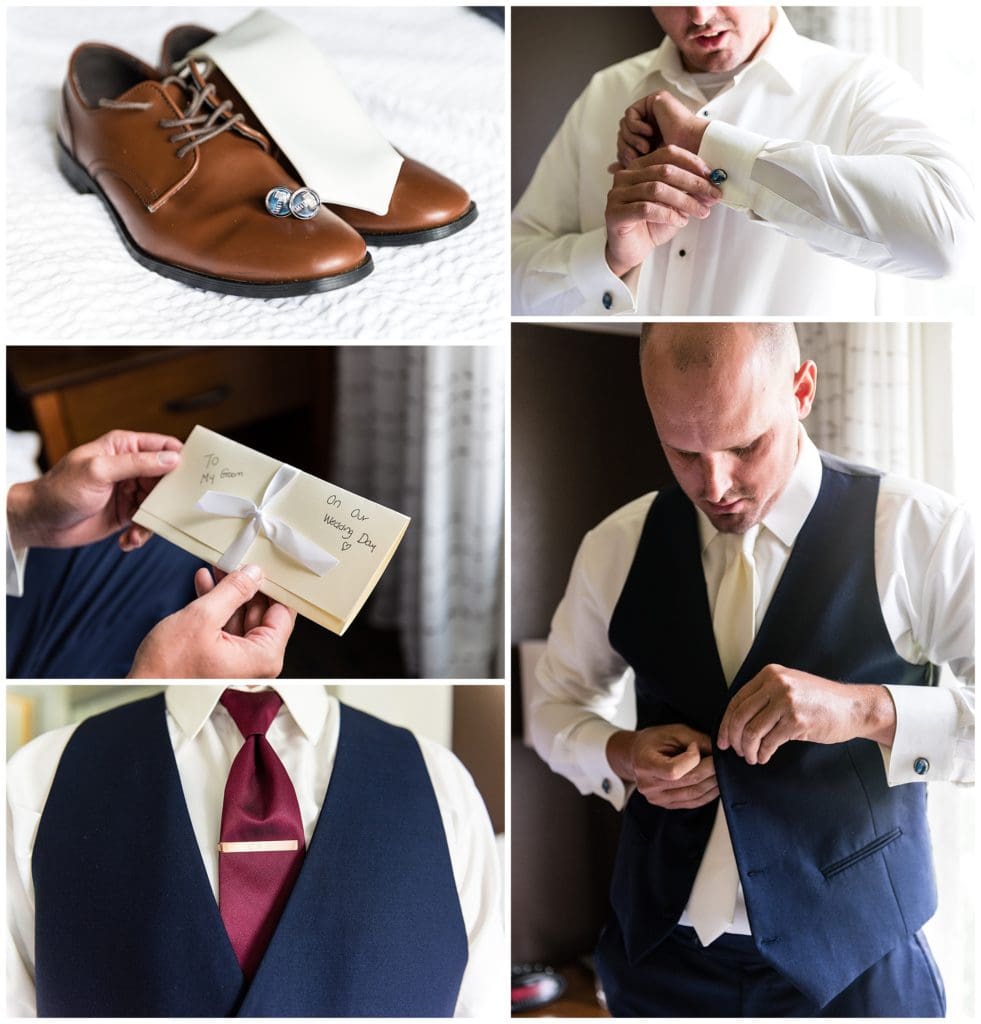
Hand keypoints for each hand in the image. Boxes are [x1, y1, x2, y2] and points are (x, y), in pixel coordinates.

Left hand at [6, 430, 181, 551]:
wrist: (40, 522)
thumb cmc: (61, 489)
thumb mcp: (99, 471)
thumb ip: (137, 464)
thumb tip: (173, 458)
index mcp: (125, 447)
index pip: (164, 446)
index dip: (183, 458)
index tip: (197, 474)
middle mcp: (131, 468)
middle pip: (168, 478)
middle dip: (172, 497)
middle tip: (175, 510)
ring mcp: (130, 492)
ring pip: (161, 504)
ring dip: (154, 521)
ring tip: (138, 532)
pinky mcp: (128, 514)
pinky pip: (148, 523)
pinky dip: (142, 535)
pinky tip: (127, 542)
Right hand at [129, 565, 296, 677]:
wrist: (142, 691)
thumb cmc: (168, 668)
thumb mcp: (202, 618)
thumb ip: (233, 592)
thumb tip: (254, 574)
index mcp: (264, 656)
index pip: (283, 612)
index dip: (274, 585)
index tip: (266, 564)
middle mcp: (257, 662)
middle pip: (262, 613)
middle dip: (247, 585)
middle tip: (238, 561)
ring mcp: (240, 661)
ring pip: (242, 617)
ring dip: (229, 592)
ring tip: (219, 568)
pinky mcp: (223, 659)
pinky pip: (227, 626)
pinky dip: (217, 606)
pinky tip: (206, 584)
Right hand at [604, 146, 722, 276]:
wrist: (631, 251)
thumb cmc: (651, 226)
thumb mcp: (674, 205)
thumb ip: (687, 193)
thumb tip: (711, 186)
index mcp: (639, 167)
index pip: (668, 154)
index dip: (692, 162)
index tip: (712, 176)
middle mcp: (625, 176)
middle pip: (665, 171)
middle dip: (693, 183)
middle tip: (713, 194)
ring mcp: (617, 194)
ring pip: (657, 189)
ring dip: (684, 201)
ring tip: (700, 212)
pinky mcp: (614, 213)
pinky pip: (646, 209)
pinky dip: (668, 215)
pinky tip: (680, 222)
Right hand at [607, 724, 718, 809]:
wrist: (636, 755)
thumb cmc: (653, 741)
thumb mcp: (671, 732)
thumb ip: (695, 739)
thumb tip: (717, 751)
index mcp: (645, 765)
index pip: (674, 770)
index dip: (692, 759)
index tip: (696, 746)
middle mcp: (649, 786)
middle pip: (688, 782)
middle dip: (710, 770)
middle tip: (722, 759)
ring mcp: (658, 799)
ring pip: (694, 794)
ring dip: (713, 783)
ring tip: (721, 770)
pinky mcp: (667, 805)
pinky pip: (693, 802)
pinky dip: (708, 793)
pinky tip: (715, 783)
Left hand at [615, 90, 709, 166]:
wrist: (692, 151)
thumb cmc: (675, 163)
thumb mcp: (646, 164)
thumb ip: (629, 164)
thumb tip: (609, 169)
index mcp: (649, 136)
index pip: (625, 142)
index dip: (623, 153)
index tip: (631, 163)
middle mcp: (650, 121)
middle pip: (622, 132)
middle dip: (625, 147)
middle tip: (636, 157)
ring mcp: (652, 109)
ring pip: (624, 124)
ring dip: (631, 139)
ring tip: (645, 148)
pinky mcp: (655, 99)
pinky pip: (630, 113)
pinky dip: (635, 127)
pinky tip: (648, 133)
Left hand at [717, 665, 897, 764]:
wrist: (854, 707)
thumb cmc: (820, 701)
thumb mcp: (789, 687)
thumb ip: (765, 696)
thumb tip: (736, 721)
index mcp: (770, 674)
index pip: (737, 700)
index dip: (726, 722)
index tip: (723, 738)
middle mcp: (776, 684)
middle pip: (740, 716)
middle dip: (733, 737)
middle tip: (735, 751)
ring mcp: (786, 701)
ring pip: (752, 731)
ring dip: (748, 749)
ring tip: (751, 757)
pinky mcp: (796, 721)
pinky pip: (769, 741)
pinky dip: (763, 753)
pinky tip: (764, 757)